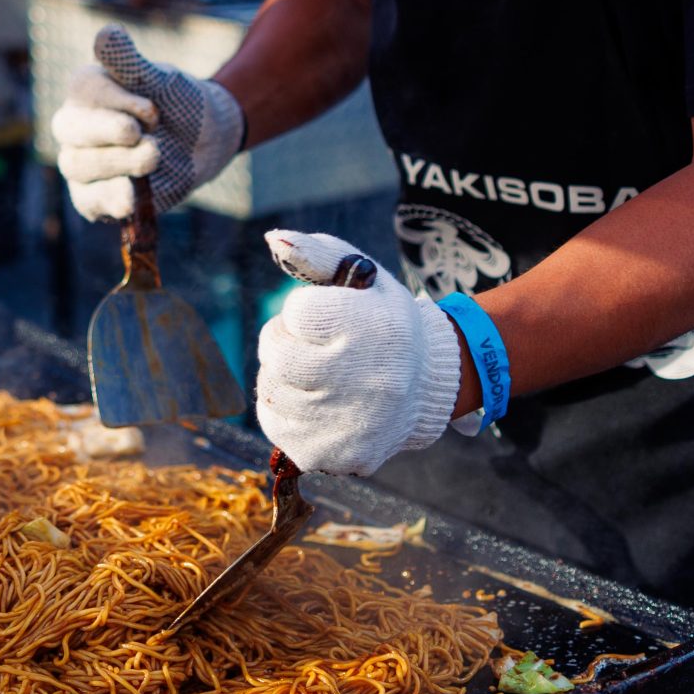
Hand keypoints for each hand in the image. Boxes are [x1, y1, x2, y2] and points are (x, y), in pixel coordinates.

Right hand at [50, 24, 243, 221]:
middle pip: (71, 128)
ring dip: (117, 163)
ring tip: (155, 156)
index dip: (116, 100)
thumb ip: (132, 62)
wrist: (205, 139)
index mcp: (86, 90)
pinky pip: (89, 201)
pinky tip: (130, 200)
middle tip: (142, 135)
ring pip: (78, 165)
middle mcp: (75, 126)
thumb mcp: (161, 80)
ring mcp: (82, 162)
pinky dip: (108, 199)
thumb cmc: (177, 102)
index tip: (151, 109)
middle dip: (107, 131)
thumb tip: (106, 33)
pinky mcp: (95, 196)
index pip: (84, 91)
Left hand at [256, 237, 461, 474]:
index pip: (297, 311)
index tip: (334, 319)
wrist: (423, 388)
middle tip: (318, 346)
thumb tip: (272, 239)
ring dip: (285, 375)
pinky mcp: (327, 454)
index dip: (309, 311)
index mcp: (374, 329)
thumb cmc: (382, 322)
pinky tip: (318, 401)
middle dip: (287, 341)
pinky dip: (286, 408)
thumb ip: (317, 252)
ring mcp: (344, 424)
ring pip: (270, 387)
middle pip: (275, 351)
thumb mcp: (362, 277)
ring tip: (321, 374)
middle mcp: (362, 380)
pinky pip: (274, 423)